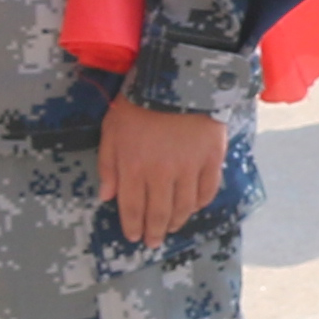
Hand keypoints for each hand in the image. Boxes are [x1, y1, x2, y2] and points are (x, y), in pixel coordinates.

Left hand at [97, 96, 224, 247]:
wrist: (178, 77)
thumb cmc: (139, 102)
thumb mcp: (112, 130)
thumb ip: (108, 165)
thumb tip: (106, 197)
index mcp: (134, 167)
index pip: (133, 208)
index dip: (132, 226)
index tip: (133, 237)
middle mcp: (162, 173)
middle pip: (159, 212)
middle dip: (154, 231)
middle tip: (153, 241)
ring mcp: (190, 167)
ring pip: (184, 206)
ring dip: (178, 221)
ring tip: (173, 228)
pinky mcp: (212, 158)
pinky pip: (208, 189)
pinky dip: (201, 202)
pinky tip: (195, 206)